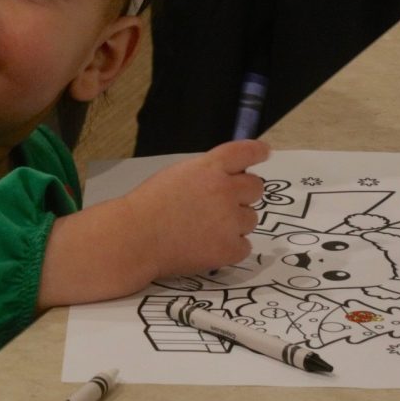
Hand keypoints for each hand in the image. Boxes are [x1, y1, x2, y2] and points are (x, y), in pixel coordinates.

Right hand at [124, 139, 268, 278]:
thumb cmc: (150, 205)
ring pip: (251, 218)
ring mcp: (230, 221)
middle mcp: (225, 190)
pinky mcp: (229, 249)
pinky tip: (208, 246)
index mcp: (210, 168)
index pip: (245, 153)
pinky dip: (230, 247)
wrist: (135, 237)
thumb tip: (230, 178)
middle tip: (223, 203)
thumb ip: (207, 172)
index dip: (257, 152)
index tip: (264, 153)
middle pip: (256, 187)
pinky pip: (244, 246)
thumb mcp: (178, 174)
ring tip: (206, 228)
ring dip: (236, 222)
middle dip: (244, 194)